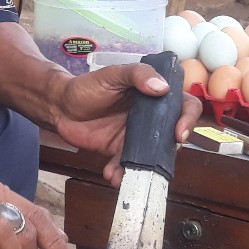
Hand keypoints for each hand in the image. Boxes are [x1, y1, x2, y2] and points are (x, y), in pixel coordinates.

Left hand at [52, 63, 201, 185]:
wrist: (60, 106)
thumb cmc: (88, 86)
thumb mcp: (113, 74)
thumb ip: (136, 74)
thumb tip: (161, 87)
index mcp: (154, 96)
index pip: (184, 105)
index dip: (188, 120)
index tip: (178, 134)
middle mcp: (150, 118)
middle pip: (171, 136)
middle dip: (168, 152)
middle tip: (155, 160)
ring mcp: (135, 137)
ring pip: (151, 156)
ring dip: (144, 169)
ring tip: (127, 174)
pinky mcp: (119, 151)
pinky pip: (126, 166)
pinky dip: (121, 173)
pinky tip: (111, 174)